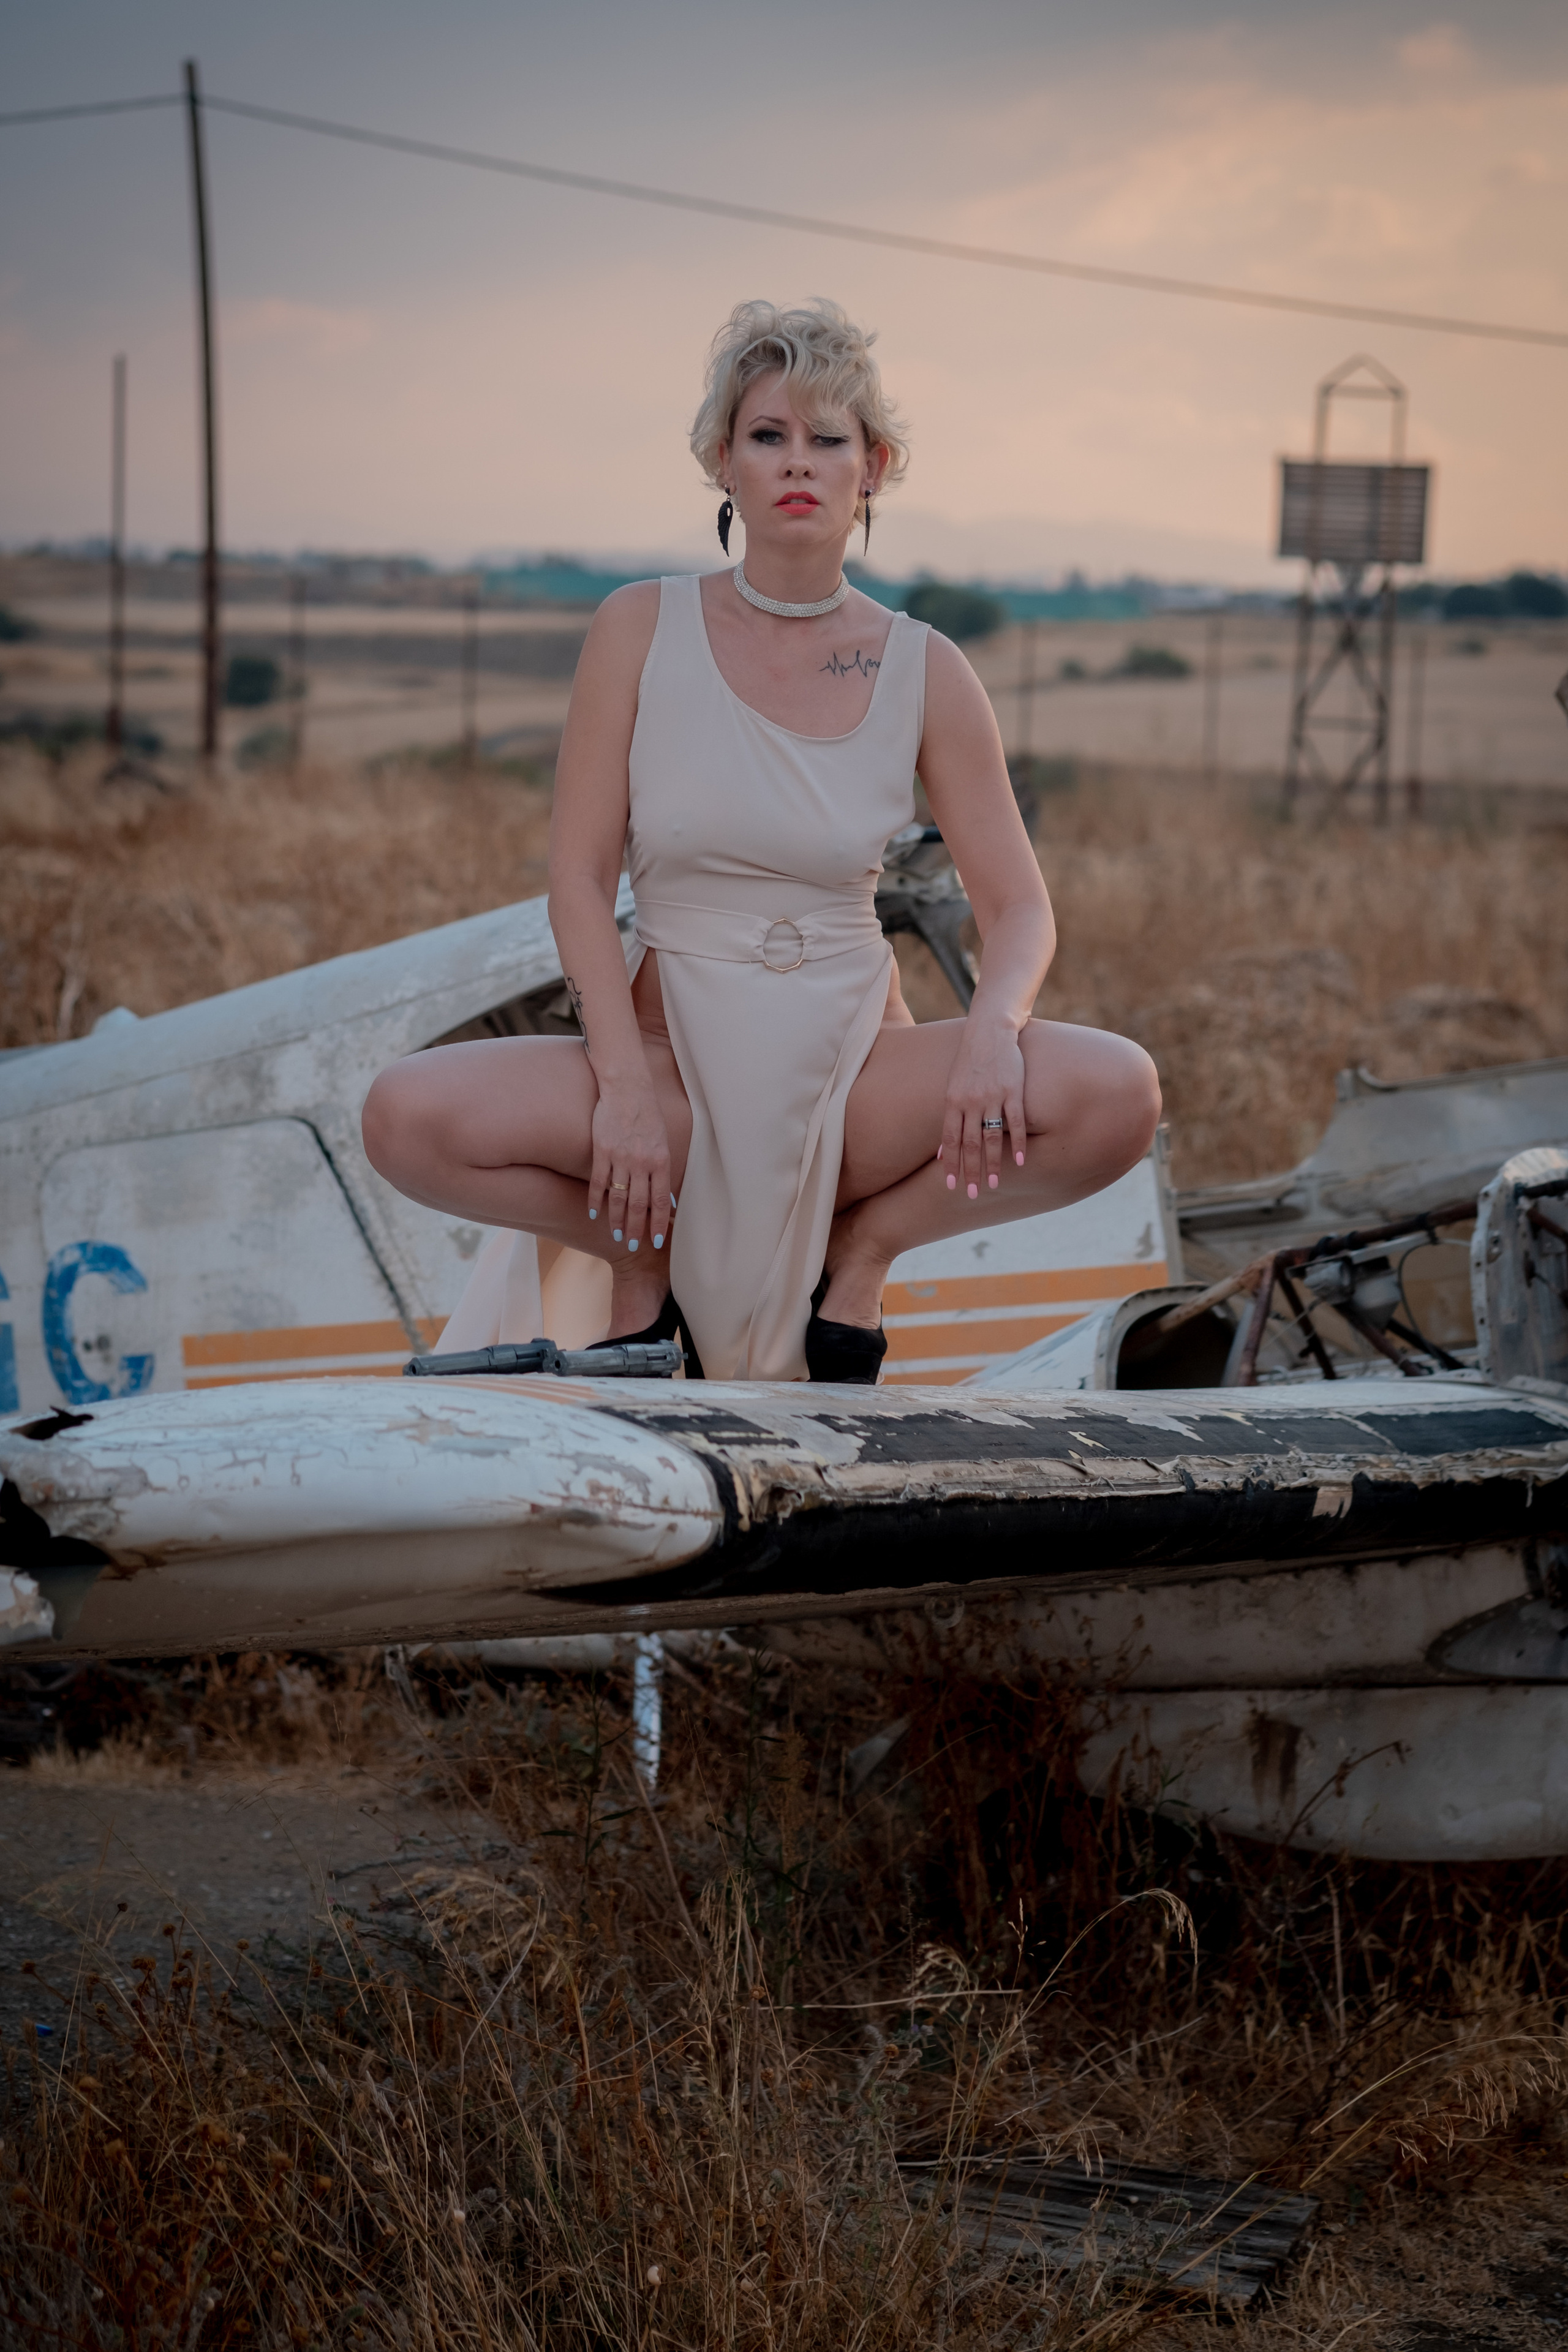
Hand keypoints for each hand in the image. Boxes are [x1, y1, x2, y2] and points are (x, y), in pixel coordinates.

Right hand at [588, 1082, 672, 1252]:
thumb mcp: (664, 1142)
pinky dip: (596, 1200)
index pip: (660, 1201)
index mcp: (661, 1161)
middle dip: (637, 1228)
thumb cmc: (648, 1115)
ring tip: (617, 1235)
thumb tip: (669, 1201)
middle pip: (639, 1204)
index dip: (658, 1223)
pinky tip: (595, 1214)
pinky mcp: (602, 1151)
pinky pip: (599, 1182)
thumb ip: (664, 1172)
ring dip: (617, 1219)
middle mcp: (642, 1162)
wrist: (627, 1089)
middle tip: (633, 1245)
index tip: (655, 1241)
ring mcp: (620, 1157)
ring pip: (618, 1197)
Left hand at [938, 1016, 1027, 1198]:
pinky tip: (1020, 1161)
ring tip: (992, 1184)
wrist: (990, 1032)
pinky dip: (1017, 1143)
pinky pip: (1015, 1122)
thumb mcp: (952, 1087)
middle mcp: (970, 1101)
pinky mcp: (1013, 1091)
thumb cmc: (970, 1062)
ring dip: (992, 1163)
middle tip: (971, 1193)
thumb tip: (941, 1151)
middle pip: (969, 1143)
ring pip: (991, 1137)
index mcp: (953, 1101)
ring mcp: (993, 1096)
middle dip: (970, 1170)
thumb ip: (949, 1119)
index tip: (951, 1186)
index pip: (949, 1140)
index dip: (950, 1164)